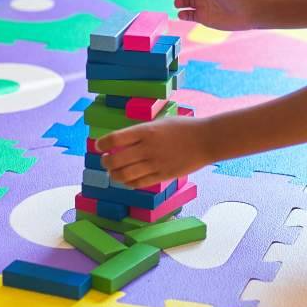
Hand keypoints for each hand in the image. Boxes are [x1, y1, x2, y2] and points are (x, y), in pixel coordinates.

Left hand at [95, 116, 214, 189]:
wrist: (206, 140)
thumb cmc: (184, 128)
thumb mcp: (161, 123)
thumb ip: (142, 132)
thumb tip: (124, 141)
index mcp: (145, 131)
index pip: (115, 139)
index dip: (103, 144)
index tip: (100, 146)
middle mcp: (147, 148)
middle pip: (116, 159)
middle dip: (106, 162)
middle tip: (106, 161)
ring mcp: (155, 163)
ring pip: (125, 174)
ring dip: (115, 175)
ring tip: (113, 173)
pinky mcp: (163, 175)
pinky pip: (140, 183)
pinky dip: (129, 183)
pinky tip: (128, 180)